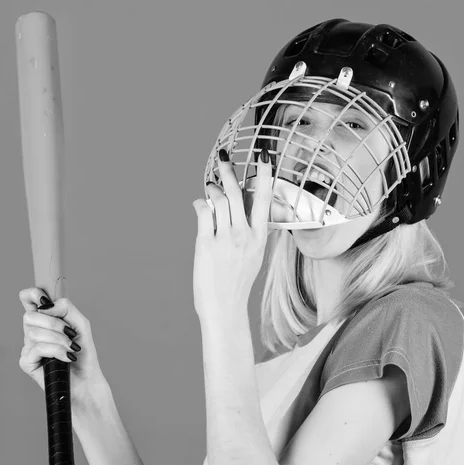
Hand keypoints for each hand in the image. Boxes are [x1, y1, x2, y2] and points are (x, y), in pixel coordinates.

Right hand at [18, 287, 107, 405]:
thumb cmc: (83, 351)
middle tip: (70, 333)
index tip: (45, 298)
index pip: (29, 298)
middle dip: (54, 324)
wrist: (86, 379)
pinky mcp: (26, 361)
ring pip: (34, 332)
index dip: (32, 294)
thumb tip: (47, 305)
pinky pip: (37, 348)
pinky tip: (66, 358)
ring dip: (59, 340)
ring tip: (71, 348)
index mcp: (44, 318)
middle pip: (30, 315)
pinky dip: (57, 351)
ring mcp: (28, 346)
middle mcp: (33, 330)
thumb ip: (66, 308)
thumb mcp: (80, 324)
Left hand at [192, 148, 272, 320]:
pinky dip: (200, 204)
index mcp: (259, 237)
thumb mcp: (254, 256)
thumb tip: (237, 210)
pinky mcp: (206, 243)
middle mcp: (244, 235)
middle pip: (237, 193)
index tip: (264, 157)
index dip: (265, 176)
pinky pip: (203, 212)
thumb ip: (250, 234)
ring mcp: (225, 238)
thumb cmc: (237, 283)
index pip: (264, 199)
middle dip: (228, 172)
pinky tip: (199, 205)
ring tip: (210, 188)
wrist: (225, 307)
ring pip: (219, 200)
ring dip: (212, 189)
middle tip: (223, 157)